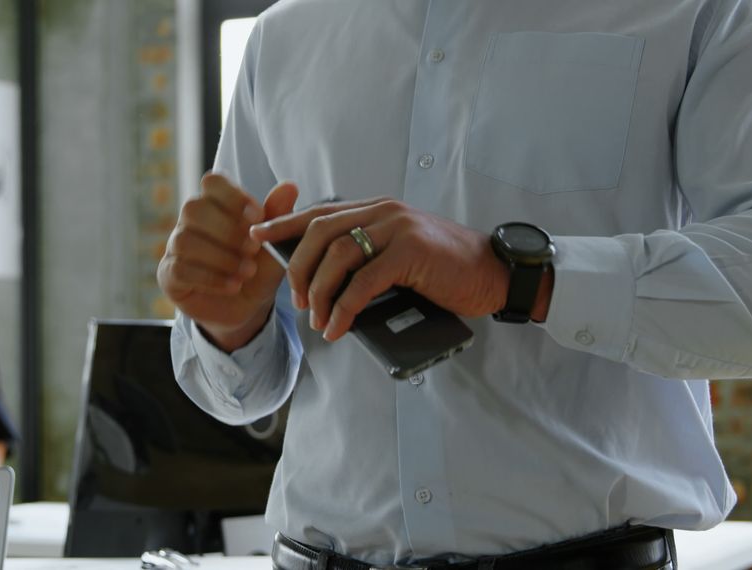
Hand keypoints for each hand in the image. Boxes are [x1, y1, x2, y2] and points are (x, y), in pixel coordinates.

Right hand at [158, 174, 298, 351]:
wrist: (245, 309)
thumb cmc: (257, 270)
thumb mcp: (272, 246)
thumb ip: (277, 217)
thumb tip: (290, 186)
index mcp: (215, 205)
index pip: (212, 182)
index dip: (233, 195)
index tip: (257, 216)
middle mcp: (190, 222)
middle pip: (194, 208)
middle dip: (228, 230)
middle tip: (253, 250)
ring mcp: (176, 247)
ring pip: (186, 240)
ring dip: (221, 257)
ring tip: (247, 272)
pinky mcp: (169, 275)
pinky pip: (181, 269)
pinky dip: (211, 278)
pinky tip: (233, 286)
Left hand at [250, 199, 540, 340]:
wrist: (493, 273)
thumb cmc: (445, 271)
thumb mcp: (399, 255)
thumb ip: (367, 258)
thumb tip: (324, 286)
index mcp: (377, 209)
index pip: (320, 212)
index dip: (284, 224)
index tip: (257, 237)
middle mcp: (383, 212)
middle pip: (319, 233)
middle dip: (298, 269)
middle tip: (297, 300)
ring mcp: (397, 229)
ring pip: (336, 256)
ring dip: (318, 293)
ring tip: (317, 320)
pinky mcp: (410, 252)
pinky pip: (362, 282)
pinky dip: (343, 308)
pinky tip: (337, 326)